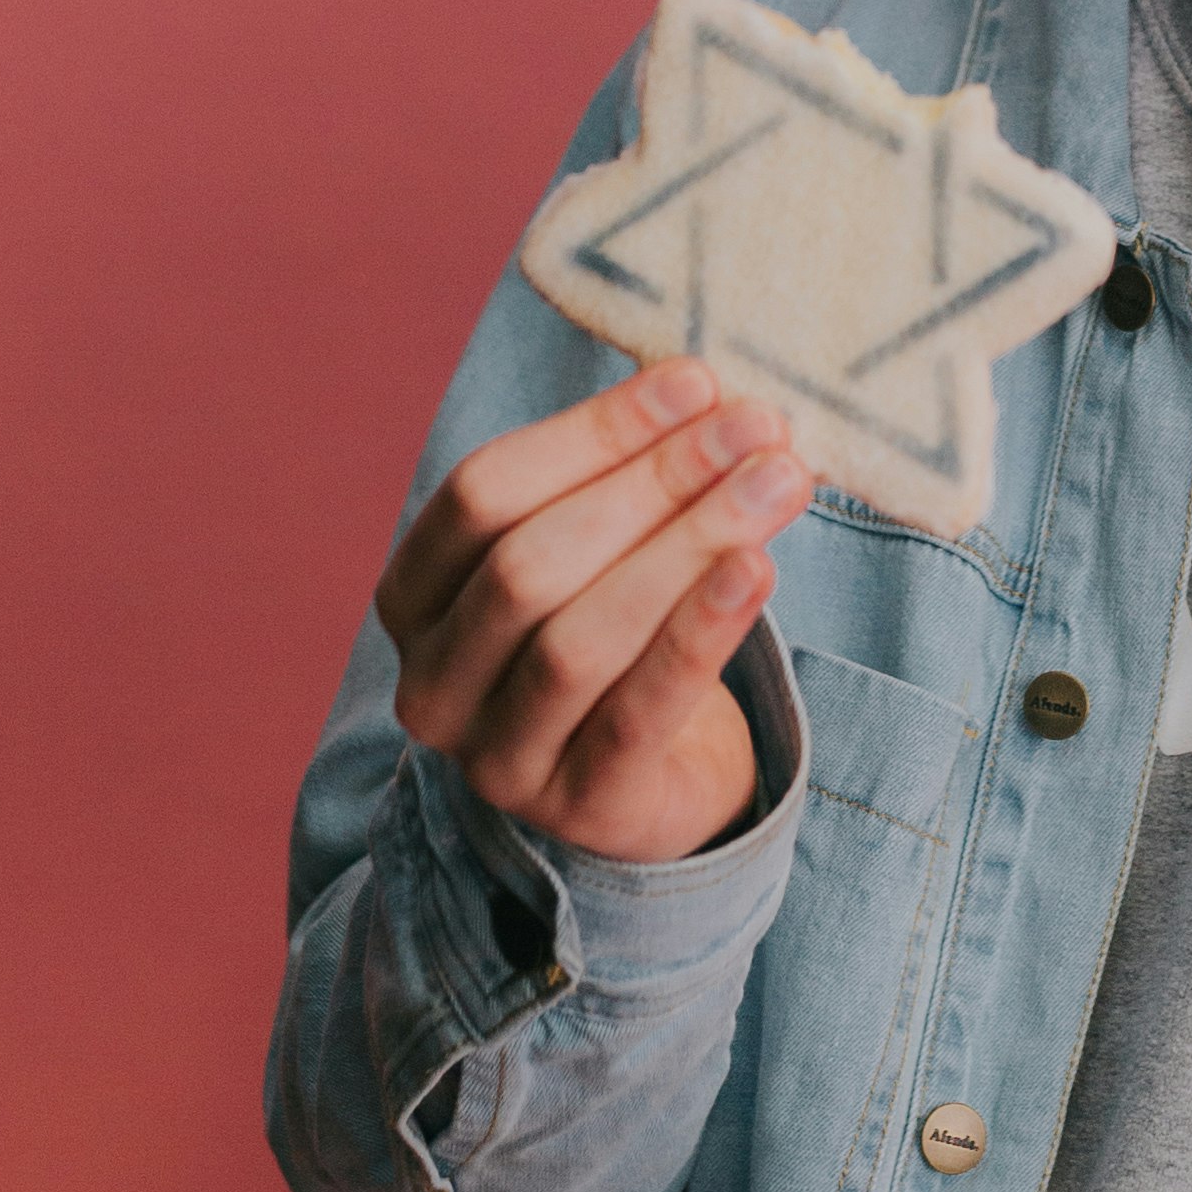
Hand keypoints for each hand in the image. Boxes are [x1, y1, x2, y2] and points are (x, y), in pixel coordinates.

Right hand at [377, 361, 813, 862]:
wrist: (656, 784)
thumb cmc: (619, 638)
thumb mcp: (595, 554)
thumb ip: (621, 481)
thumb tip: (706, 394)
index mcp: (414, 598)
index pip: (482, 493)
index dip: (591, 432)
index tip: (696, 383)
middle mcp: (433, 683)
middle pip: (530, 563)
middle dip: (653, 483)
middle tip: (755, 427)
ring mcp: (498, 758)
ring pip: (579, 640)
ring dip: (688, 546)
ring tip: (777, 483)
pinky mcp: (581, 808)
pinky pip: (638, 713)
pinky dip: (699, 633)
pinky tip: (758, 568)